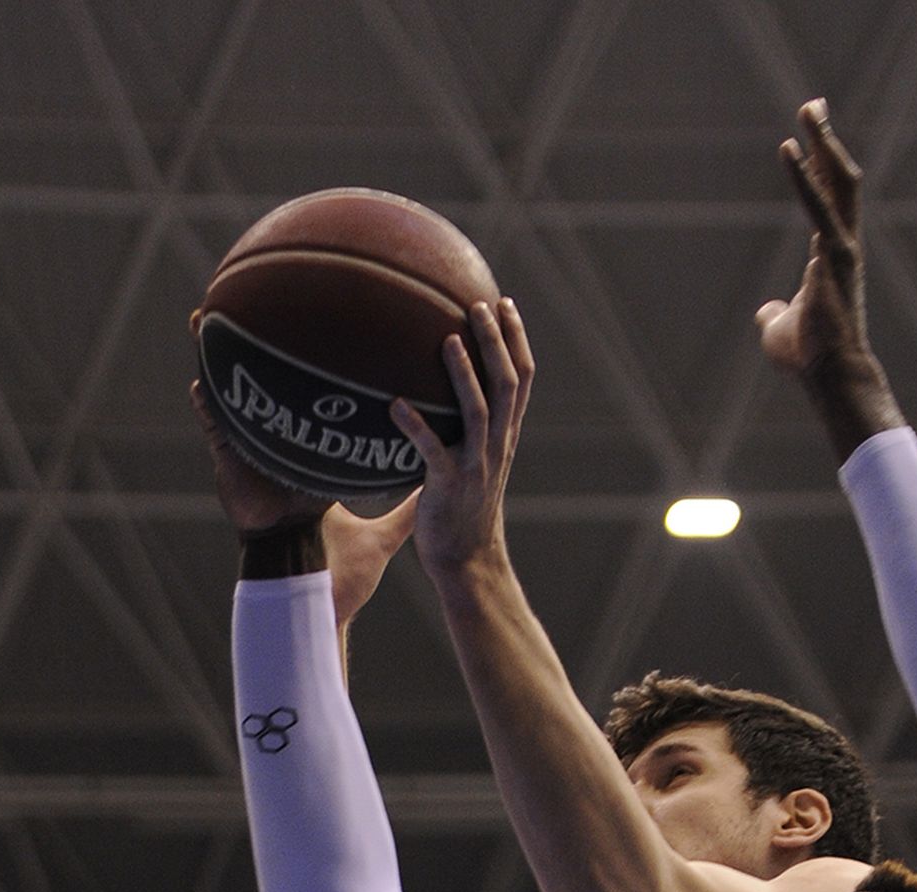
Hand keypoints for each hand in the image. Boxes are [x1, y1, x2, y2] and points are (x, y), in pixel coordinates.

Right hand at [192, 340, 415, 619]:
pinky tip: (198, 380)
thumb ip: (411, 508)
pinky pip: (219, 435)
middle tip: (258, 301)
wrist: (313, 599)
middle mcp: (286, 455)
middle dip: (261, 354)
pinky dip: (208, 409)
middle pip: (272, 395)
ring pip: (235, 402)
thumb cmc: (341, 571)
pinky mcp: (238, 476)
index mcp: (317, 462)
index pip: (315, 413)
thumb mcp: (384, 533)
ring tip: (207, 320)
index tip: (324, 341)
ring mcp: (258, 462)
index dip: (315, 381)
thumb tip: (441, 490)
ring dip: (219, 363)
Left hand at [388, 298, 532, 581]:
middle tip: (478, 304)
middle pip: (506, 384)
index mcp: (505, 437)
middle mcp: (497, 445)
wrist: (467, 562)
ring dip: (464, 374)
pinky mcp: (449, 485)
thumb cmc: (461, 512)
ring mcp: (476, 465)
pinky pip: (432, 450)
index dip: (517, 340)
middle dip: (495, 342)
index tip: (505, 304)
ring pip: (478, 410)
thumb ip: (461, 431)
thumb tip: (430, 398)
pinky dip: (415, 426)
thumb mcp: (471, 464)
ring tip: (447, 339)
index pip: (522, 380)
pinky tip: (393, 405)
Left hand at [756, 99, 871, 382]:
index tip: (811, 137)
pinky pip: (817, 206)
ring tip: (809, 108)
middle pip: (840, 179)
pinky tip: (791, 150)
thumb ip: (775, 313)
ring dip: (824, 141)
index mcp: (831, 255)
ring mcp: (842, 248)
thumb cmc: (808, 356)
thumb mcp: (780, 329)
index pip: (828, 199)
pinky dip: (804, 176)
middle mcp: (842, 244)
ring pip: (839, 181)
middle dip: (827, 139)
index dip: (819, 166)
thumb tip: (766, 312)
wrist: (830, 376)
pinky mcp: (835, 256)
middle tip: (812, 104)